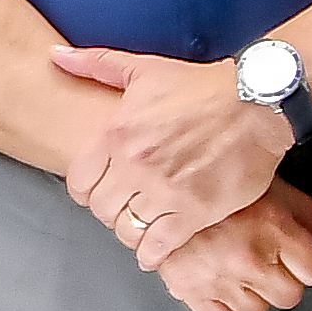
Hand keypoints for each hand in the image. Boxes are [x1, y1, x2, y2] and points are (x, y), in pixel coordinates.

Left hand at [54, 48, 292, 259]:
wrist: (256, 102)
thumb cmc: (201, 86)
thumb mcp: (142, 69)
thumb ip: (95, 64)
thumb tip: (55, 56)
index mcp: (116, 134)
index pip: (78, 182)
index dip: (85, 191)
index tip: (97, 192)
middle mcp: (135, 166)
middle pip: (101, 209)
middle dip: (108, 212)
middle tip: (122, 210)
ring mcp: (165, 191)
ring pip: (128, 229)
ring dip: (131, 233)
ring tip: (140, 229)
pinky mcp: (196, 211)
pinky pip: (161, 245)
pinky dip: (153, 254)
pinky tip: (154, 253)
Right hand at [150, 185, 311, 310]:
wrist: (153, 181)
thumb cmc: (217, 181)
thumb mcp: (272, 188)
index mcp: (273, 228)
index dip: (302, 259)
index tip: (285, 246)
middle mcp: (248, 258)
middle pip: (289, 296)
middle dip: (279, 278)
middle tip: (260, 256)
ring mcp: (216, 277)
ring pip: (255, 309)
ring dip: (250, 292)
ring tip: (235, 265)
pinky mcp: (186, 288)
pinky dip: (219, 303)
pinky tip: (215, 280)